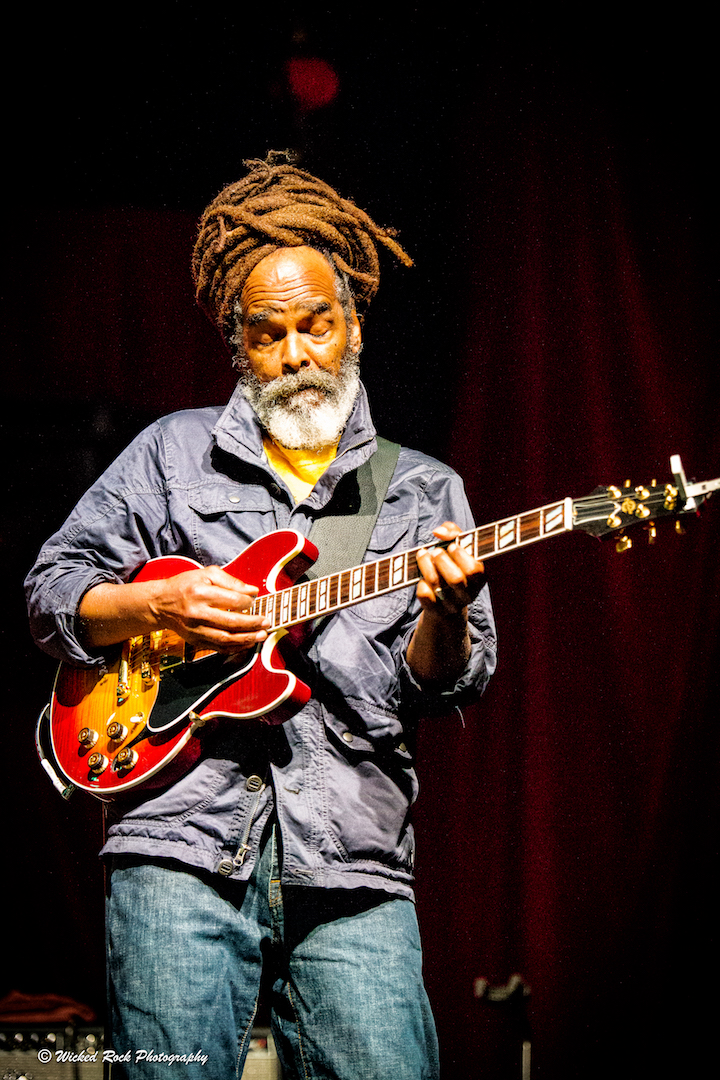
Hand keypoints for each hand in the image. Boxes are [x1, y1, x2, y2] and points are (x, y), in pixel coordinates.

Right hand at [149, 566, 271, 652]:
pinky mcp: (195, 641)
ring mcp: (196, 629)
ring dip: (246, 639)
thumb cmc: (185, 586)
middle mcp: (197, 613)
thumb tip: (253, 591)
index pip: (231, 600)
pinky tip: (246, 643)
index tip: (255, 600)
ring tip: (261, 635)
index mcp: (200, 593)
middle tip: (266, 622)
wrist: (161, 604)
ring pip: (225, 638)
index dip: (247, 602)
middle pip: (230, 622)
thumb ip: (231, 581)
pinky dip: (235, 647)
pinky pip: (218, 647)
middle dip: (252, 624)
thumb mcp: (206, 574)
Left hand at [415, 521, 484, 616]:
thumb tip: (439, 531)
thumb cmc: (454, 567)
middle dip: (442, 561)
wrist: (447, 604)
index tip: (452, 546)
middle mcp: (468, 593)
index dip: (462, 557)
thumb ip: (453, 533)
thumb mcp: (458, 549)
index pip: (475, 570)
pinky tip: (421, 578)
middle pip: (456, 579)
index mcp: (479, 578)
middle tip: (435, 551)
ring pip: (437, 586)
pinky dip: (421, 585)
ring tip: (422, 555)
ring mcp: (452, 605)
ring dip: (426, 566)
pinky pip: (425, 597)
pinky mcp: (436, 611)